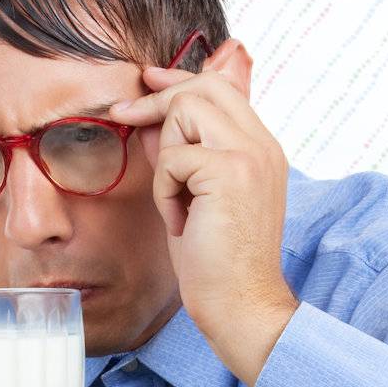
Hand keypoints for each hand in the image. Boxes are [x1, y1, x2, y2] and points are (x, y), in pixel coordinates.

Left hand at [108, 38, 295, 351]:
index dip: (179, 80)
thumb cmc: (217, 264)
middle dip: (159, 99)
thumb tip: (149, 123)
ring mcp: (250, 155)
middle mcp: (262, 145)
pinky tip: (182, 223)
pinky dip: (165, 192)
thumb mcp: (195, 199)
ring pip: (187, 111)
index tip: (146, 81)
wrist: (240, 305)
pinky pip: (173, 159)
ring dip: (166, 157)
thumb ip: (181, 158)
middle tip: (125, 114)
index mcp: (261, 150)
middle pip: (205, 86)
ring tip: (178, 201)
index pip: (222, 89)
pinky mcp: (230, 171)